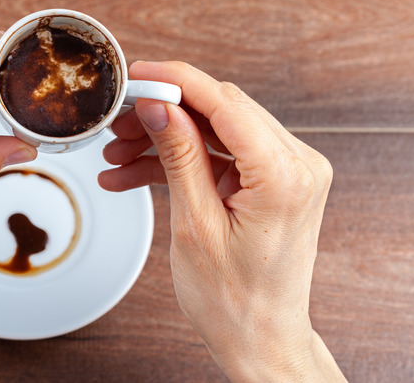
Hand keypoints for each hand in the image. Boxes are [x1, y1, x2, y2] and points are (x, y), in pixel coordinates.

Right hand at [99, 61, 345, 381]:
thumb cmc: (234, 301)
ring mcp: (286, 173)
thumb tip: (158, 106)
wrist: (258, 338)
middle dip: (163, 113)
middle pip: (220, 111)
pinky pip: (219, 156)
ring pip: (215, 131)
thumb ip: (179, 156)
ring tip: (118, 157)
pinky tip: (135, 173)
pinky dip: (179, 161)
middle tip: (118, 124)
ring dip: (165, 139)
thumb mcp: (195, 225)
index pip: (225, 103)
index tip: (138, 74)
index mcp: (285, 176)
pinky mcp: (271, 183)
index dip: (175, 81)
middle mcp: (296, 166)